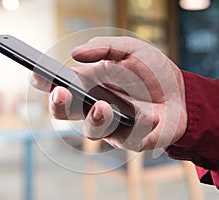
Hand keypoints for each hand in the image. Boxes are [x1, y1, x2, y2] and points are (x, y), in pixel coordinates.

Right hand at [30, 36, 186, 151]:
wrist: (181, 93)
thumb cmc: (153, 72)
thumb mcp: (132, 49)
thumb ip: (105, 47)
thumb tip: (76, 54)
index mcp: (90, 85)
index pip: (60, 85)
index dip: (45, 82)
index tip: (37, 74)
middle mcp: (94, 107)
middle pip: (66, 113)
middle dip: (58, 105)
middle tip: (61, 92)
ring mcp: (111, 125)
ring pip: (91, 130)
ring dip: (95, 119)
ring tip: (103, 106)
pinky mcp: (131, 139)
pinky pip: (128, 137)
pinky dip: (139, 126)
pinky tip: (150, 117)